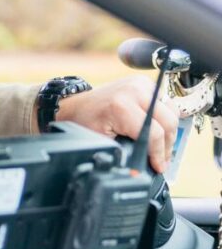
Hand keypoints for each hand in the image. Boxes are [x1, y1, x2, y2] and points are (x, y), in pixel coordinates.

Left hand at [55, 75, 179, 173]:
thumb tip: (146, 164)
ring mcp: (141, 84)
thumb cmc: (85, 123)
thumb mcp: (103, 141)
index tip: (160, 167)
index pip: (153, 133)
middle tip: (162, 160)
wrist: (76, 105)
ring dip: (169, 130)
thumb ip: (127, 151)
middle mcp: (135, 91)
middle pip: (169, 122)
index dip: (159, 154)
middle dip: (168, 144)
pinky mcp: (145, 82)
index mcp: (122, 106)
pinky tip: (156, 128)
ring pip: (172, 111)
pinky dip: (165, 117)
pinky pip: (166, 102)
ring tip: (161, 146)